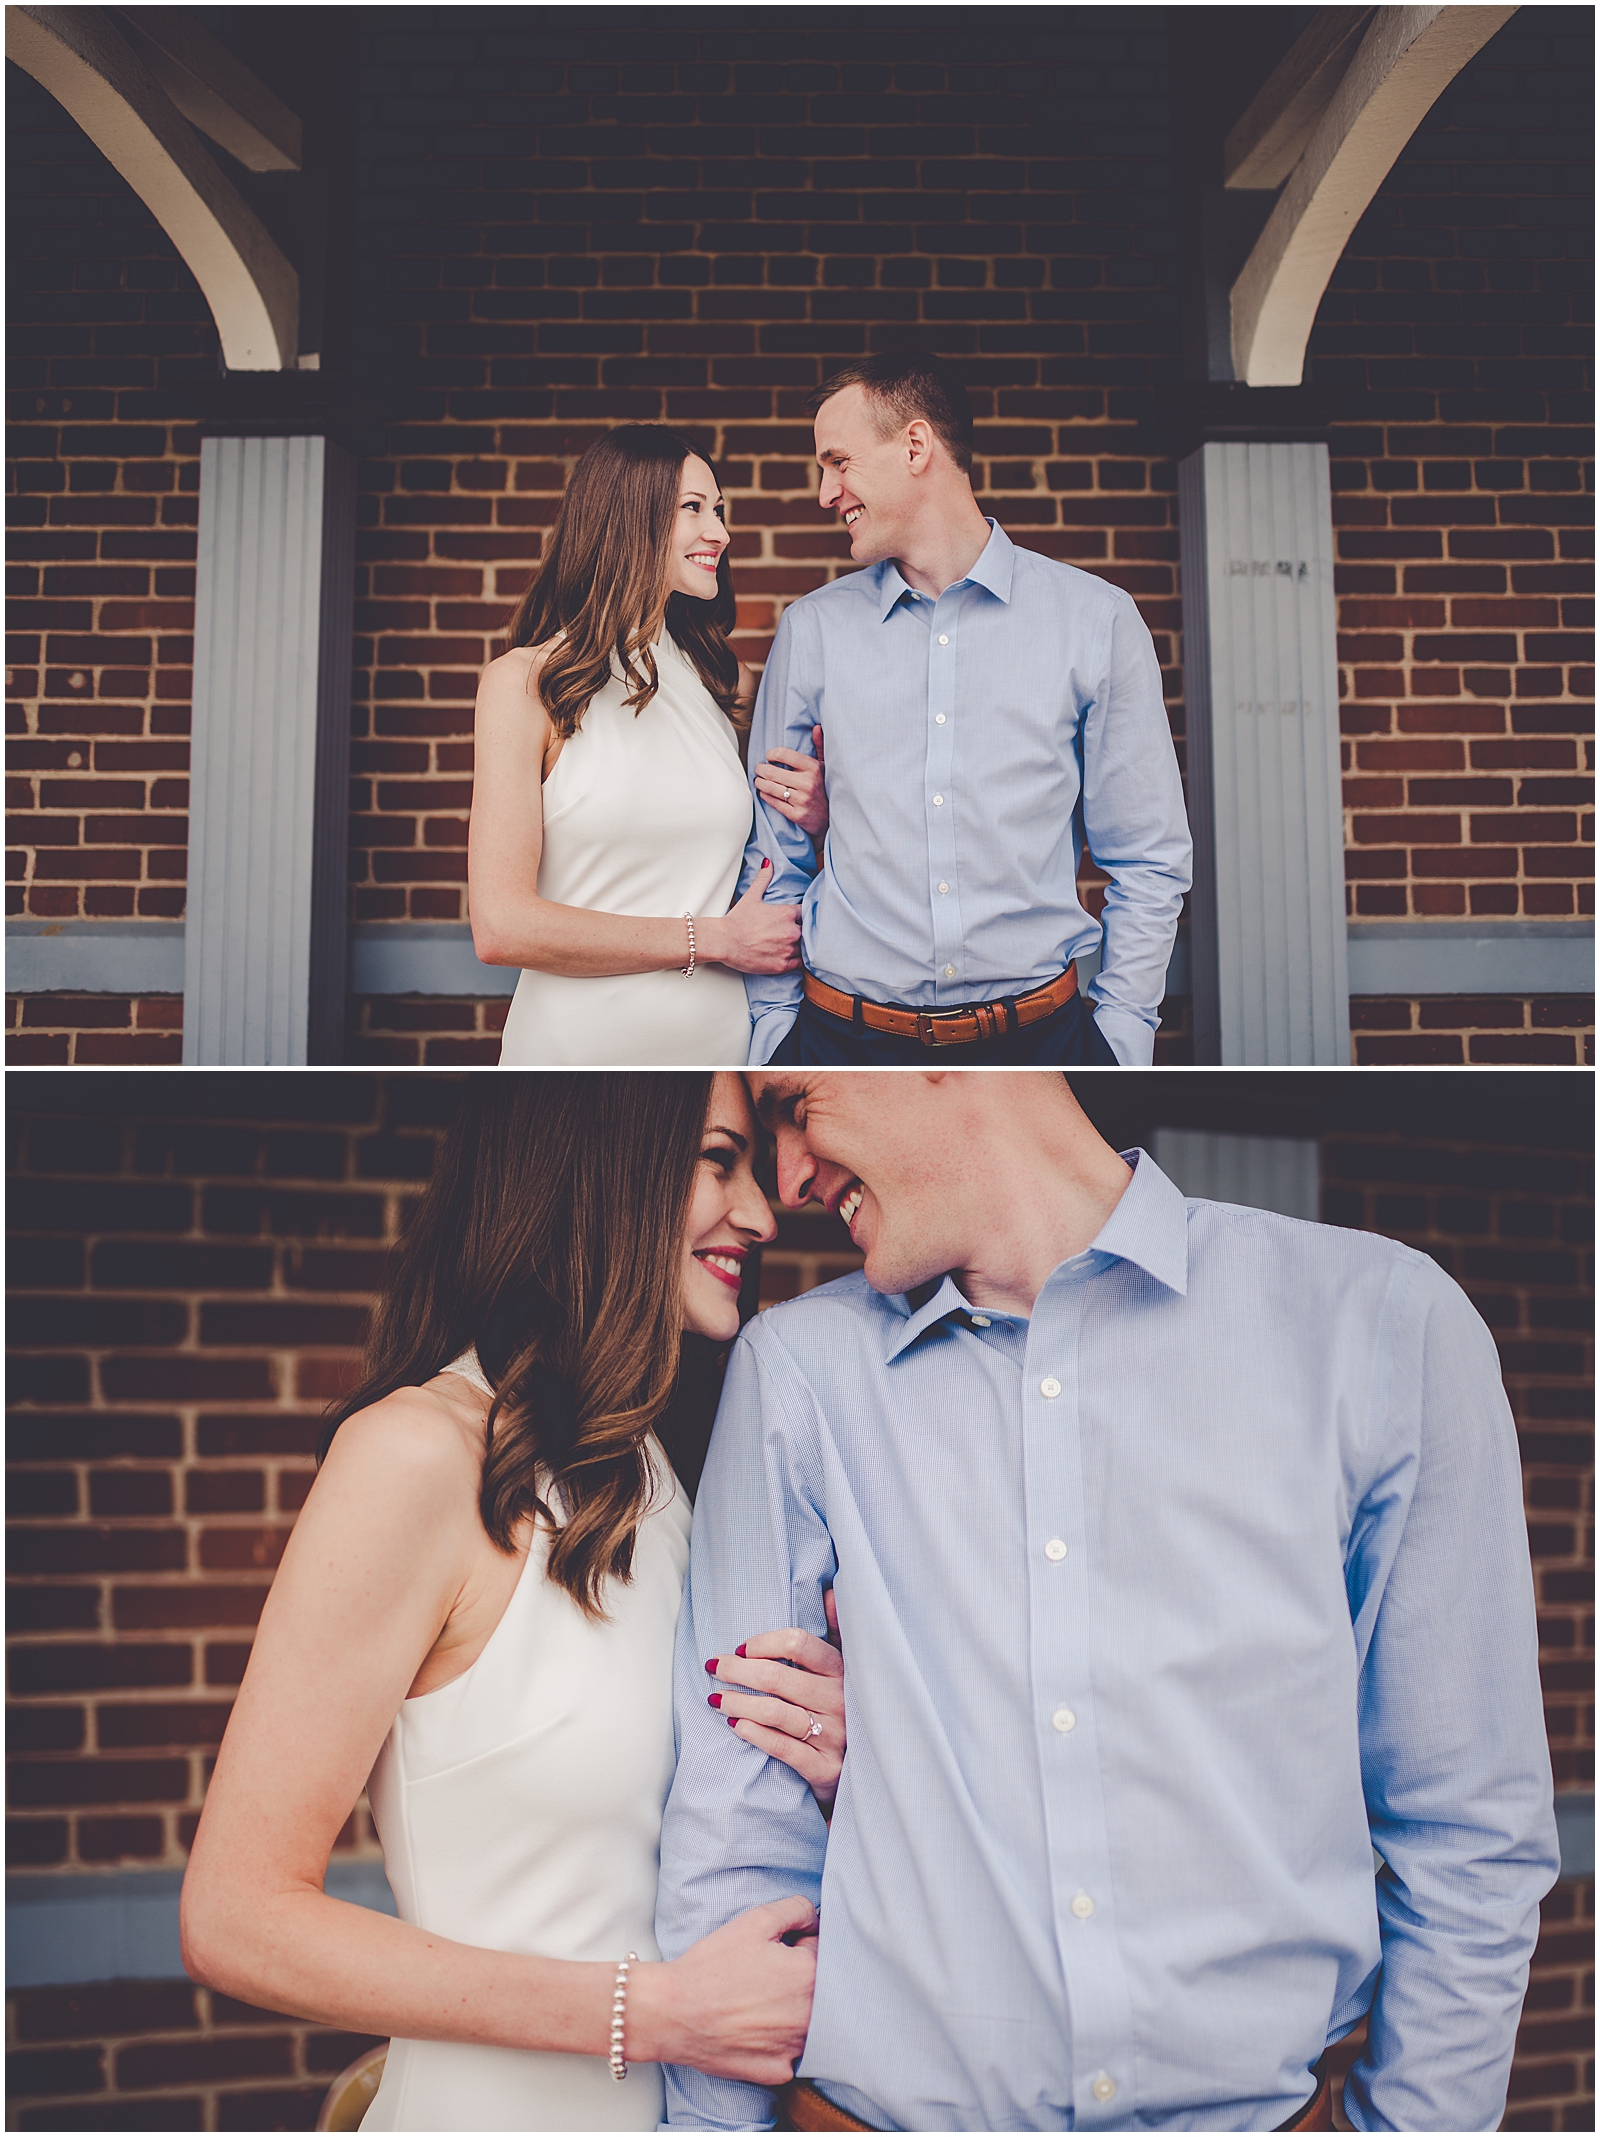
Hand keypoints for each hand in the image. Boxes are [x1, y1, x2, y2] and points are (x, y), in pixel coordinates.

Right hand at [630, 1894, 816, 2083]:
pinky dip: (778, 2040)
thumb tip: (815, 1920)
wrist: (673, 2013)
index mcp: (810, 1975)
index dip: (798, 1945)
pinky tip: (754, 2028)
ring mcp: (796, 2048)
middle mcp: (811, 2017)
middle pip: (820, 1989)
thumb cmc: (712, 1966)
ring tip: (758, 2002)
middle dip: (800, 1978)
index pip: (822, 1951)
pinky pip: (790, 2052)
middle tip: (766, 1977)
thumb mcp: (756, 1920)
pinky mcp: (778, 2072)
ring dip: (792, 2010)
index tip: (777, 1951)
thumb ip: (797, 1910)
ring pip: (808, 2023)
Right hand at [704, 860, 801, 975]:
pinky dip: (795, 961)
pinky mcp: (782, 965)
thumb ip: (763, 879)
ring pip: (804, 948)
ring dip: (799, 946)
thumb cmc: (737, 920)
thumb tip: (768, 863)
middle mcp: (791, 931)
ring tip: (789, 945)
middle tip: (791, 933)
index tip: (798, 918)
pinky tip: (789, 957)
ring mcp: (788, 949)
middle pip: (807, 931)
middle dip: (801, 931)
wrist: (725, 941)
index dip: (802, 916)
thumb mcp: (751, 896)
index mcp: (787, 913)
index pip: (806, 913)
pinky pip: (798, 964)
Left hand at [708, 1589, 845, 1813]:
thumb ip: (838, 1630)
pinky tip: (735, 1726)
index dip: (763, 1643)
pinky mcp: (824, 1767)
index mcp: (842, 1670)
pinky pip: (782, 1747)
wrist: (860, 1771)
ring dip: (738, 1703)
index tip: (740, 1649)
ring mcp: (833, 1735)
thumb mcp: (847, 1669)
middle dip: (737, 1671)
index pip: (799, 1644)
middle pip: (778, 1677)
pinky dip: (755, 1734)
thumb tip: (829, 1593)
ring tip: (717, 1700)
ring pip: (776, 1712)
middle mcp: (839, 1700)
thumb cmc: (842, 1711)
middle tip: (714, 1668)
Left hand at [754, 727, 827, 838]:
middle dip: (761, 769)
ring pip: (771, 788)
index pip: (784, 755)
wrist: (832, 817)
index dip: (772, 754)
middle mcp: (808, 783)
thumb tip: (817, 727)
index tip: (769, 756)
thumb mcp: (825, 766)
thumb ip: (820, 745)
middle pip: (773, 772)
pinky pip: (774, 803)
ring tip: (758, 780)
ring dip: (760, 783)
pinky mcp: (797, 815)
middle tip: (759, 768)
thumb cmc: (825, 787)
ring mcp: (802, 800)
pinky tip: (763, 792)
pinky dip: (765, 796)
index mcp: (813, 768)